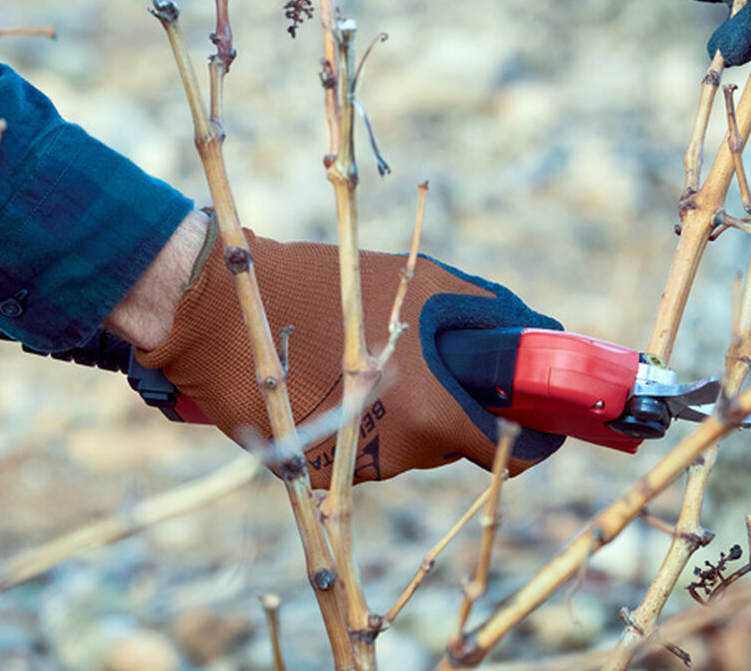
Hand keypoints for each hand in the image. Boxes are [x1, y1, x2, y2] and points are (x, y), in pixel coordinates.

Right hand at [134, 230, 565, 487]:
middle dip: (451, 407)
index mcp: (429, 411)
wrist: (213, 310)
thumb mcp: (415, 280)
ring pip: (404, 445)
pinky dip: (354, 421)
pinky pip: (358, 449)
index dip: (532, 435)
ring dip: (399, 411)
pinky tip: (325, 378)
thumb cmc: (319, 283)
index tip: (536, 418)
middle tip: (428, 361)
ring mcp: (349, 465)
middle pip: (453, 443)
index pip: (509, 451)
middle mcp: (394, 449)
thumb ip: (480, 314)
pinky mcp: (311, 470)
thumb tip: (534, 331)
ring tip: (360, 356)